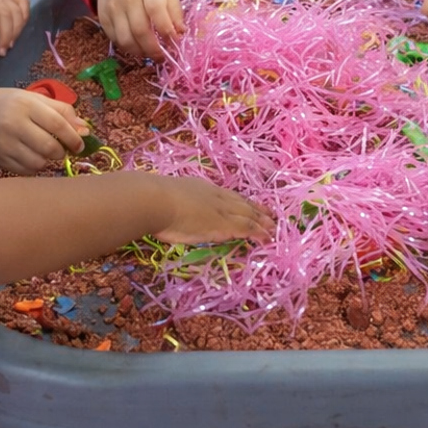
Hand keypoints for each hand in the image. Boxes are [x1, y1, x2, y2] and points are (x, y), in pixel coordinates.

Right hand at [0, 85, 91, 174]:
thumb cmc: (10, 104)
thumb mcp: (34, 99)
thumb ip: (62, 112)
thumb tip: (86, 131)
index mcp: (26, 105)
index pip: (57, 124)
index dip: (73, 137)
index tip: (80, 145)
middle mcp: (14, 124)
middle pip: (48, 147)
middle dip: (61, 152)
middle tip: (62, 150)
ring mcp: (4, 144)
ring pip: (37, 163)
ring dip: (48, 161)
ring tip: (45, 153)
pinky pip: (25, 171)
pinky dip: (34, 168)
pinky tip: (32, 158)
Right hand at [93, 0, 184, 60]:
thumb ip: (174, 10)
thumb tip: (180, 33)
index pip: (156, 10)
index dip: (166, 30)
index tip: (174, 42)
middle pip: (140, 30)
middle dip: (153, 49)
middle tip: (162, 57)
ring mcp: (113, 9)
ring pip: (125, 40)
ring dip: (139, 52)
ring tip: (149, 54)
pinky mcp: (103, 18)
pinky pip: (115, 40)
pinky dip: (127, 48)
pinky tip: (136, 47)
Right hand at [149, 175, 276, 244]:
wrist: (155, 201)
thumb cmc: (154, 201)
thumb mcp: (171, 197)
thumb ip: (179, 205)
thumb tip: (177, 213)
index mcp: (204, 189)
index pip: (228, 196)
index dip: (241, 201)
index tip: (250, 205)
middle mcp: (216, 197)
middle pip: (242, 204)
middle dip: (257, 210)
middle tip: (271, 215)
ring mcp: (221, 210)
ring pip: (249, 215)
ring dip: (262, 222)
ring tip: (273, 228)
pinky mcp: (224, 225)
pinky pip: (247, 228)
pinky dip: (259, 233)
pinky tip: (267, 238)